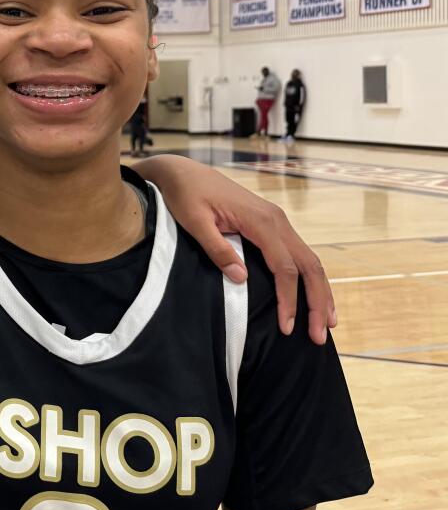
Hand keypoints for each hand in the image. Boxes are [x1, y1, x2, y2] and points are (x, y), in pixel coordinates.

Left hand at [132, 154, 333, 343]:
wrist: (184, 173)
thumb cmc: (186, 196)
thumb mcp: (195, 222)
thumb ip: (217, 249)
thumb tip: (241, 279)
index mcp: (261, 221)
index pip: (285, 267)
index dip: (289, 299)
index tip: (287, 327)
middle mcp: (277, 220)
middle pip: (308, 265)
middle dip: (316, 302)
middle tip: (318, 336)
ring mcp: (277, 220)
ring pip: (309, 259)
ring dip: (320, 291)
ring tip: (325, 323)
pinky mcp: (272, 223)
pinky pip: (298, 253)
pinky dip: (309, 277)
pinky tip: (312, 296)